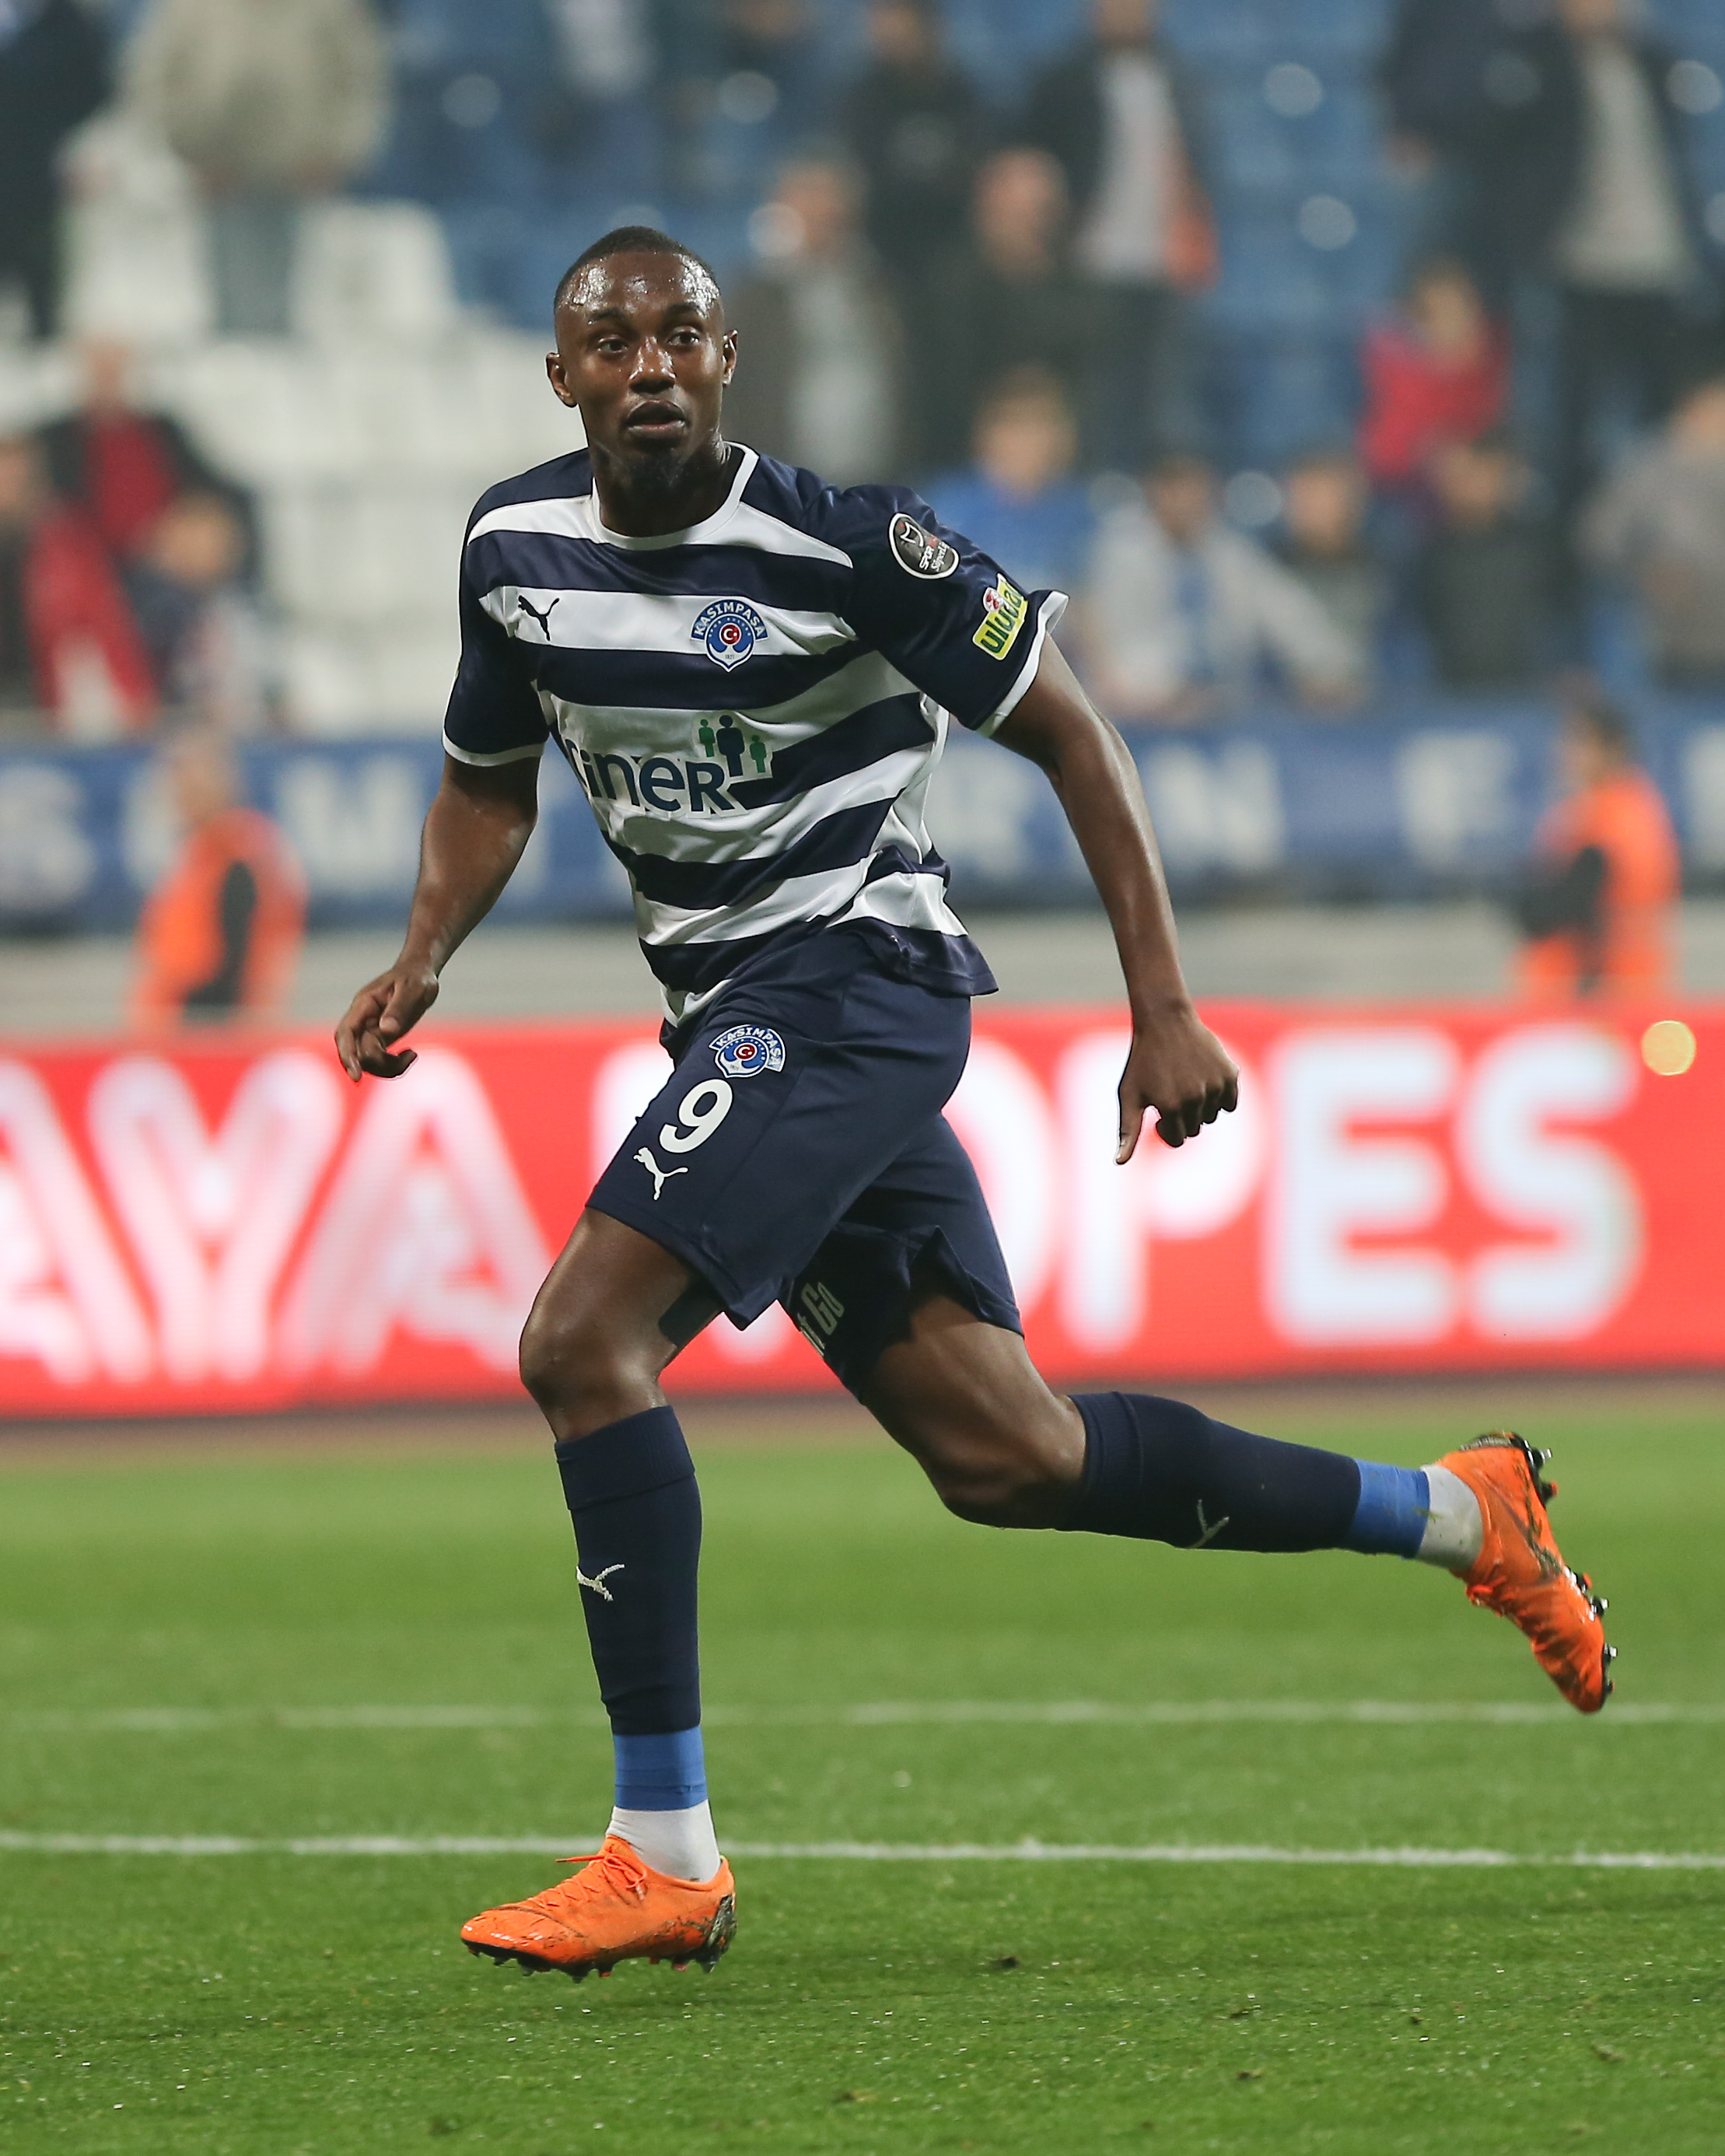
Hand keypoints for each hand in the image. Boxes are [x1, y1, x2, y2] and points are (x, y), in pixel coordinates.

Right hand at [334, 959, 438, 1081]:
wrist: (421, 974)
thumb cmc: (416, 977)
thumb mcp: (413, 989)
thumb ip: (399, 1009)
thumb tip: (386, 1030)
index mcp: (364, 1005)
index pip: (346, 1033)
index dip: (347, 1055)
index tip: (356, 1076)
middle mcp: (362, 1020)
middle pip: (353, 1051)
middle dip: (375, 1064)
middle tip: (405, 1059)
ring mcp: (370, 1030)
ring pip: (366, 1060)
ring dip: (387, 1067)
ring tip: (411, 1056)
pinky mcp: (381, 1038)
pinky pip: (379, 1060)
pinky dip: (394, 1065)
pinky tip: (411, 1054)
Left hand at [1117, 1003, 1238, 1158]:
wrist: (1165, 1022)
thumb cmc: (1141, 1060)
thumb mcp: (1128, 1095)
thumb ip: (1127, 1131)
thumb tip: (1120, 1163)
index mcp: (1169, 1107)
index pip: (1177, 1140)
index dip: (1166, 1128)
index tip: (1158, 1111)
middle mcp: (1194, 1099)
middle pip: (1195, 1129)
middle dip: (1183, 1118)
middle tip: (1171, 1092)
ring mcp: (1214, 1086)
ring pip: (1212, 1117)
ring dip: (1200, 1107)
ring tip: (1185, 1083)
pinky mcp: (1230, 1075)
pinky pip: (1230, 1104)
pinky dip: (1220, 1098)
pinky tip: (1203, 1080)